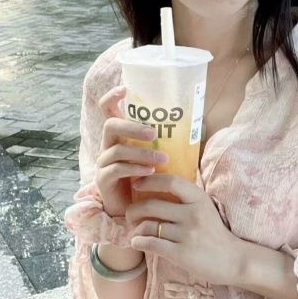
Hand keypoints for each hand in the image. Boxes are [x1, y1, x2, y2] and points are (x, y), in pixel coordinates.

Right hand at [94, 84, 168, 218]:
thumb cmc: (152, 177)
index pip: (108, 110)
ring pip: (117, 150)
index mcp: (121, 135)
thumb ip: (166, 139)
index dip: (112, 97)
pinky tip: (150, 172)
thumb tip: (194, 120)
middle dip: (132, 127)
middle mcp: (108, 145)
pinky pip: (116, 170)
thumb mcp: (158, 154)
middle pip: (110, 125)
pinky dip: (135, 169)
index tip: (124, 88)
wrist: (141, 210)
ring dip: (142, 153)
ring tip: (162, 160)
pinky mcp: (103, 181)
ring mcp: (104, 163)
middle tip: (153, 133)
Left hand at [124, 173, 243, 285]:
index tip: (136, 184)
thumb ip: (186, 198)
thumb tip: (157, 185)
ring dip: (135, 228)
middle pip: (151, 205)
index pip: (170, 182)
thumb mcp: (205, 208)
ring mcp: (187, 234)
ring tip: (134, 231)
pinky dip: (138, 242)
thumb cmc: (215, 233)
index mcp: (199, 199)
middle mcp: (193, 214)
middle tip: (129, 215)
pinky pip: (150, 243)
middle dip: (133, 210)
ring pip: (147, 226)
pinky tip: (137, 242)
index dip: (150, 181)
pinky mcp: (181, 254)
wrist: (233, 260)